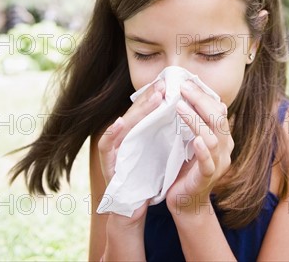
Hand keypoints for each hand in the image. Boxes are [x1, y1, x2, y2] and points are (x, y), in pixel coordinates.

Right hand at [97, 78, 164, 222]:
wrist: (132, 206)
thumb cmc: (145, 176)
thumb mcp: (156, 150)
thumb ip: (162, 131)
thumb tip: (182, 110)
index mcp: (135, 133)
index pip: (145, 110)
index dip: (156, 96)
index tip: (169, 83)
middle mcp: (122, 137)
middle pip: (135, 113)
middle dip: (149, 98)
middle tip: (163, 84)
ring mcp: (113, 148)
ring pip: (124, 124)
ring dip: (138, 110)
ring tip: (153, 97)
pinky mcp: (106, 161)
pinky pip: (107, 144)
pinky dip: (112, 133)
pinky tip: (119, 123)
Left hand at [166, 81, 233, 214]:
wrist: (185, 202)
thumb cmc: (185, 167)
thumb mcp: (190, 139)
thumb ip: (195, 121)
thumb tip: (195, 95)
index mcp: (221, 136)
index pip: (218, 109)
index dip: (204, 94)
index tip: (187, 81)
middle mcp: (224, 147)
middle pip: (218, 118)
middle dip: (201, 100)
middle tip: (183, 87)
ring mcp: (218, 163)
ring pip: (213, 138)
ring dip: (196, 120)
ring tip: (180, 106)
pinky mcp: (207, 179)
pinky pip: (208, 164)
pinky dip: (203, 151)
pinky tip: (196, 140)